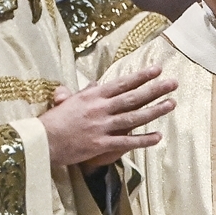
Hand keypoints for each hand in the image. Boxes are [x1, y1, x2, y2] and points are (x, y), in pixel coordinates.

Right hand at [39, 66, 176, 167]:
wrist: (42, 141)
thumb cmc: (52, 121)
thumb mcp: (66, 101)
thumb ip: (83, 92)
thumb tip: (94, 84)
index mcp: (93, 96)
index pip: (122, 83)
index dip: (141, 76)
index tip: (157, 70)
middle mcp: (100, 108)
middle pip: (133, 97)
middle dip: (155, 89)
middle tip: (173, 83)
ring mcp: (102, 126)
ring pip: (134, 117)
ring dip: (154, 111)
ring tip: (171, 104)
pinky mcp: (101, 144)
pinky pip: (127, 141)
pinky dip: (143, 140)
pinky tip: (157, 137)